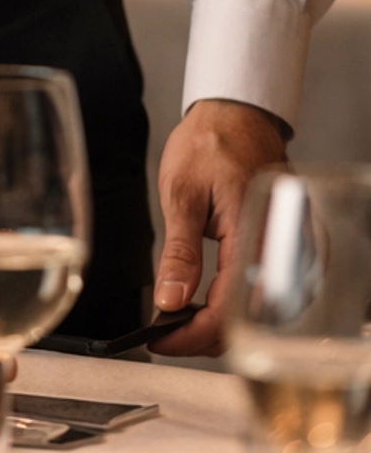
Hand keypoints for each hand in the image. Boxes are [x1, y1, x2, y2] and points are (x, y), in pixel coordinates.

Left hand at [152, 97, 286, 356]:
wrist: (237, 115)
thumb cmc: (210, 143)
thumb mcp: (181, 193)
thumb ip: (180, 252)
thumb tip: (170, 300)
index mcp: (254, 233)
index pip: (231, 310)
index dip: (193, 334)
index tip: (161, 337)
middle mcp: (282, 247)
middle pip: (253, 321)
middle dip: (207, 336)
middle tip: (167, 333)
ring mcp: (291, 249)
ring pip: (264, 313)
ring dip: (225, 326)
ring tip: (184, 321)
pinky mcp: (289, 249)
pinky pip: (271, 293)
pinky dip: (241, 308)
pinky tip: (212, 304)